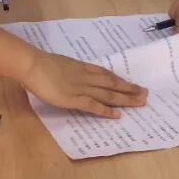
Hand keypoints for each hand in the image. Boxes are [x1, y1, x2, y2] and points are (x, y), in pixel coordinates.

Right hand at [21, 50, 147, 118]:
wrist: (33, 65)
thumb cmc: (42, 63)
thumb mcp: (62, 64)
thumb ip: (70, 71)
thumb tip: (72, 76)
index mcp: (83, 67)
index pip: (106, 74)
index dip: (120, 80)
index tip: (132, 84)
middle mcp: (87, 77)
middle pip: (113, 84)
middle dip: (130, 89)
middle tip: (145, 94)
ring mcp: (82, 88)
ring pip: (109, 94)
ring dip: (125, 98)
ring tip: (140, 102)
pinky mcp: (74, 99)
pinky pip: (94, 105)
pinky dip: (107, 110)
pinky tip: (118, 115)